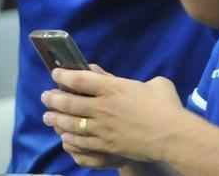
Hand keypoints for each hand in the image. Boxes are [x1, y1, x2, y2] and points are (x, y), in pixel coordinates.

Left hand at [42, 65, 183, 165]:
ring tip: (47, 117)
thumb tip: (106, 73)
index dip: (63, 76)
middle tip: (45, 97)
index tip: (55, 74)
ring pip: (70, 123)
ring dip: (56, 119)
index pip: (78, 79)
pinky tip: (64, 137)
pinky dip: (70, 138)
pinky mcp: (106, 145)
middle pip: (68, 101)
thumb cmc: (166, 107)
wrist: (174, 138)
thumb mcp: (153, 84)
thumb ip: (129, 78)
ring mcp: (102, 127)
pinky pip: (81, 142)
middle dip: (53, 98)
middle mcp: (101, 107)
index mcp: (111, 88)